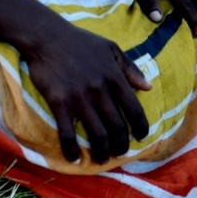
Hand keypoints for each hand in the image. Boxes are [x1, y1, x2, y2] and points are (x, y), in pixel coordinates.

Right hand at [20, 16, 151, 164]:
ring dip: (101, 152)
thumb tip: (148, 87)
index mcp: (114, 77)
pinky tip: (75, 159)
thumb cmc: (81, 42)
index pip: (134, 109)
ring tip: (102, 160)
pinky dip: (72, 150)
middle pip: (116, 127)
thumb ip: (130, 69)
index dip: (140, 128)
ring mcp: (79, 98)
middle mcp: (100, 91)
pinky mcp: (59, 103)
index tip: (141, 138)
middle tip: (120, 153)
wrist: (48, 37)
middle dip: (121, 145)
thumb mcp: (111, 49)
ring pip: (96, 134)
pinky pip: (67, 133)